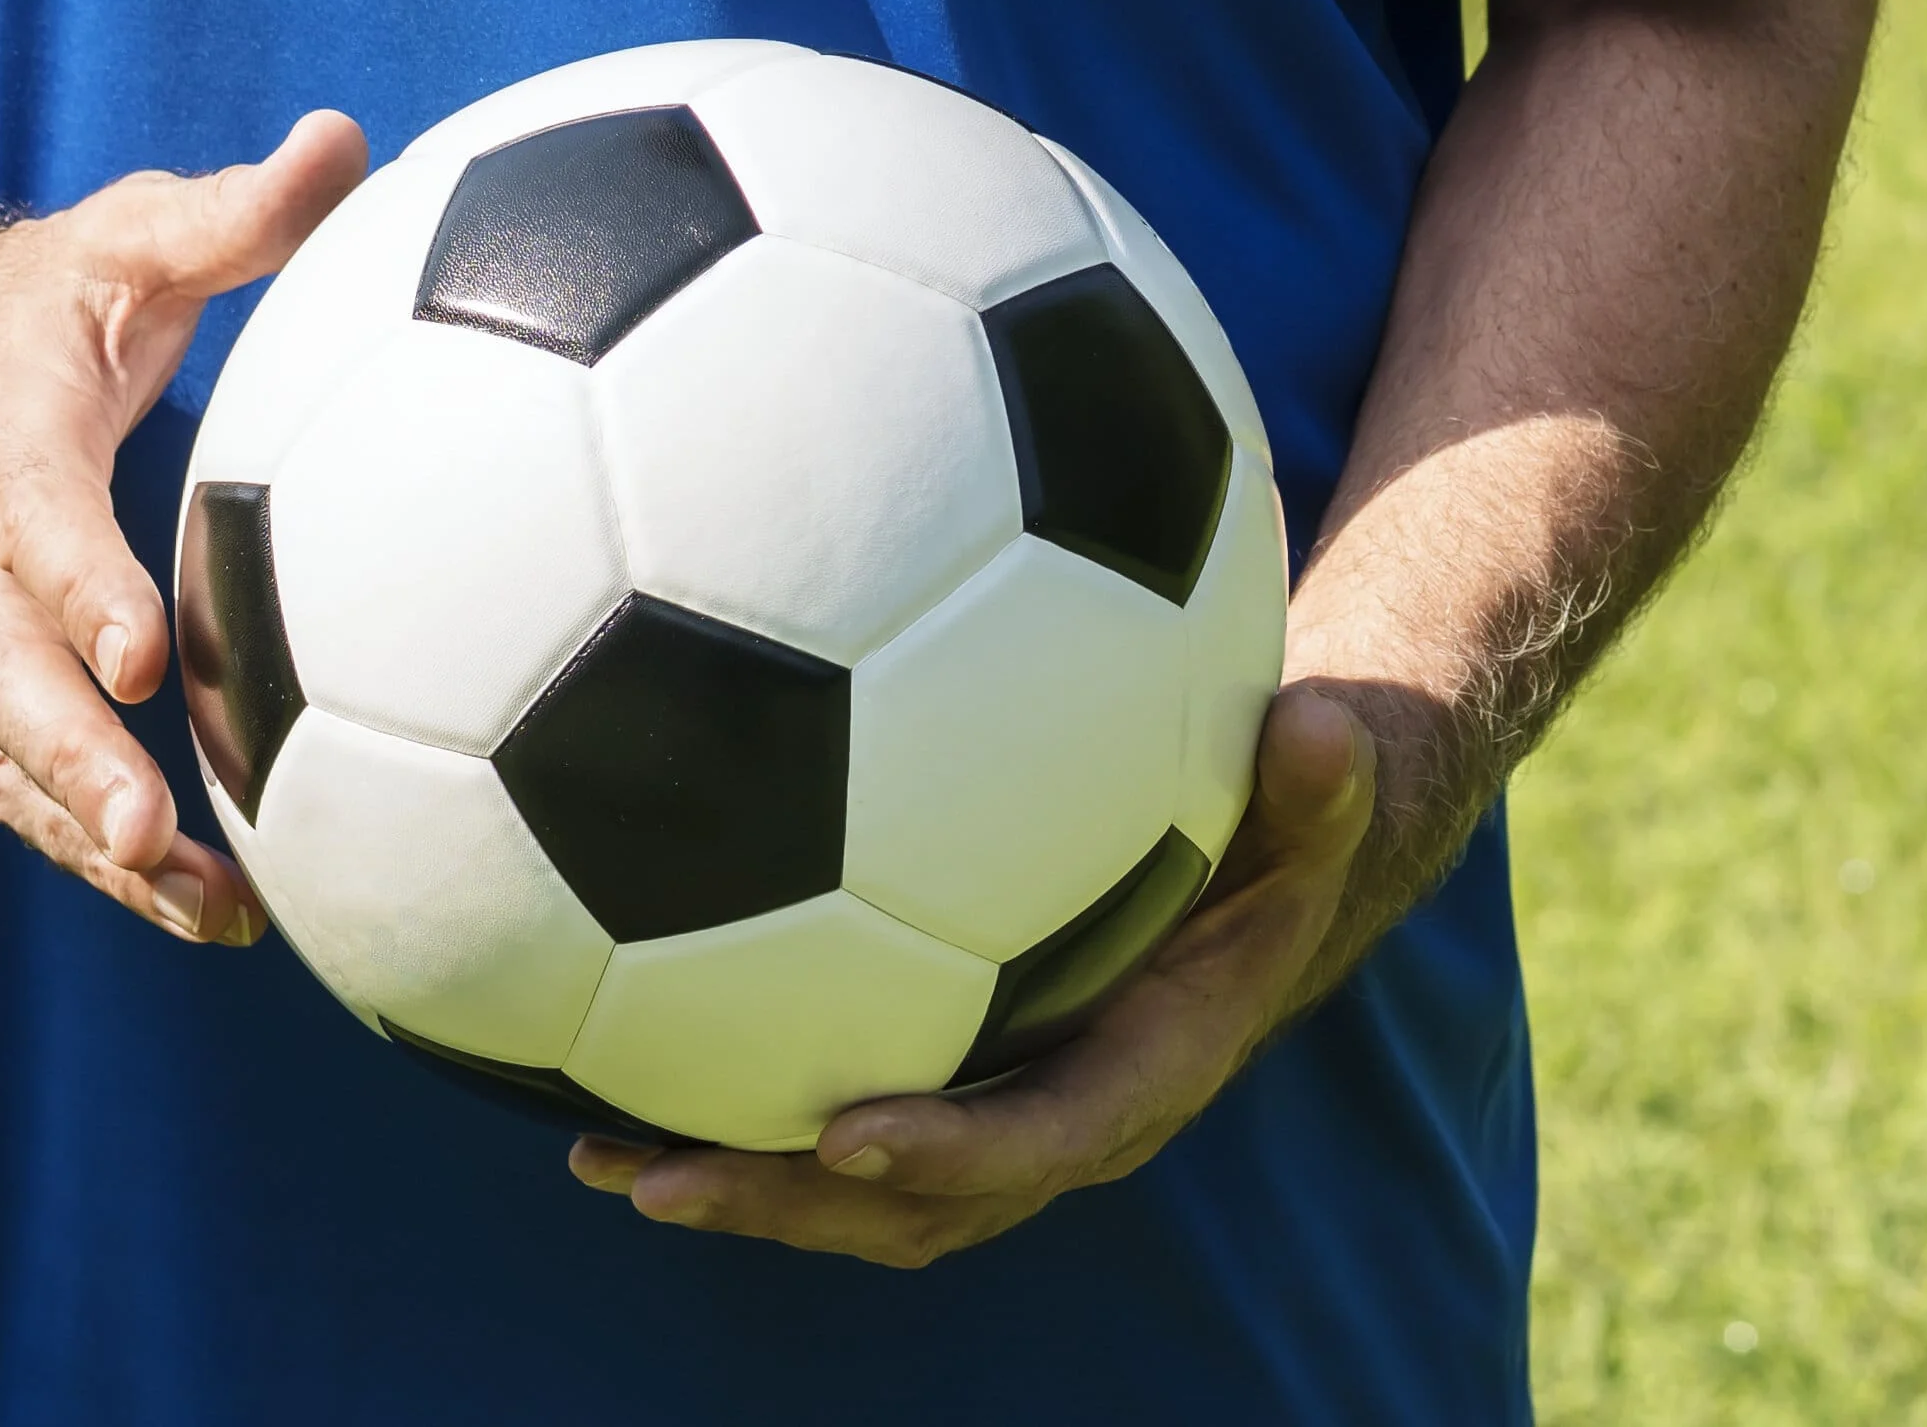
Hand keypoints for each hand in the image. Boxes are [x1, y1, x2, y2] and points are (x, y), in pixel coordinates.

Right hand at [0, 112, 369, 943]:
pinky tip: (190, 906)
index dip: (77, 590)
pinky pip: (5, 785)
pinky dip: (81, 851)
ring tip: (209, 912)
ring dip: (88, 841)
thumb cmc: (30, 299)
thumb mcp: (122, 233)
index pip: (33, 524)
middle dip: (70, 762)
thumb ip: (234, 209)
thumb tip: (347, 140)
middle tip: (153, 833)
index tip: (140, 655)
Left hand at [573, 683, 1403, 1263]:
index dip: (945, 1151)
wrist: (1265, 896)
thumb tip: (1322, 720)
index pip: (1042, 1139)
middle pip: (916, 1204)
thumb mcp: (1319, 804)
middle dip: (788, 1206)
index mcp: (1146, 1073)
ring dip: (738, 1188)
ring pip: (858, 1192)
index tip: (843, 1130)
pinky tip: (623, 1058)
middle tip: (662, 1178)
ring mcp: (996, 1116)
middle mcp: (1061, 1121)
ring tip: (604, 1156)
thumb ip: (1322, 777)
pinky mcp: (948, 1084)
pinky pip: (838, 1130)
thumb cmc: (1282, 837)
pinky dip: (740, 1118)